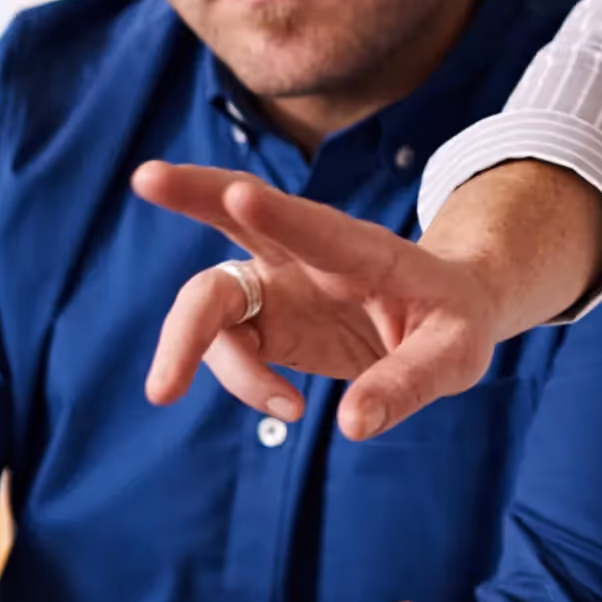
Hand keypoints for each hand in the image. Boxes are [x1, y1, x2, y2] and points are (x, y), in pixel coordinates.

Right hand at [134, 160, 510, 440]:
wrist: (445, 317)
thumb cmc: (454, 324)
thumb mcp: (455, 356)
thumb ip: (409, 384)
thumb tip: (352, 425)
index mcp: (368, 251)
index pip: (320, 229)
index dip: (280, 214)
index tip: (239, 193)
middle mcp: (310, 256)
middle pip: (237, 212)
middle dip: (191, 194)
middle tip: (146, 177)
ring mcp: (278, 283)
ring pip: (210, 293)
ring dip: (195, 345)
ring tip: (284, 407)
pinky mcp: (263, 318)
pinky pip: (223, 345)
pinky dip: (241, 381)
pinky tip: (288, 405)